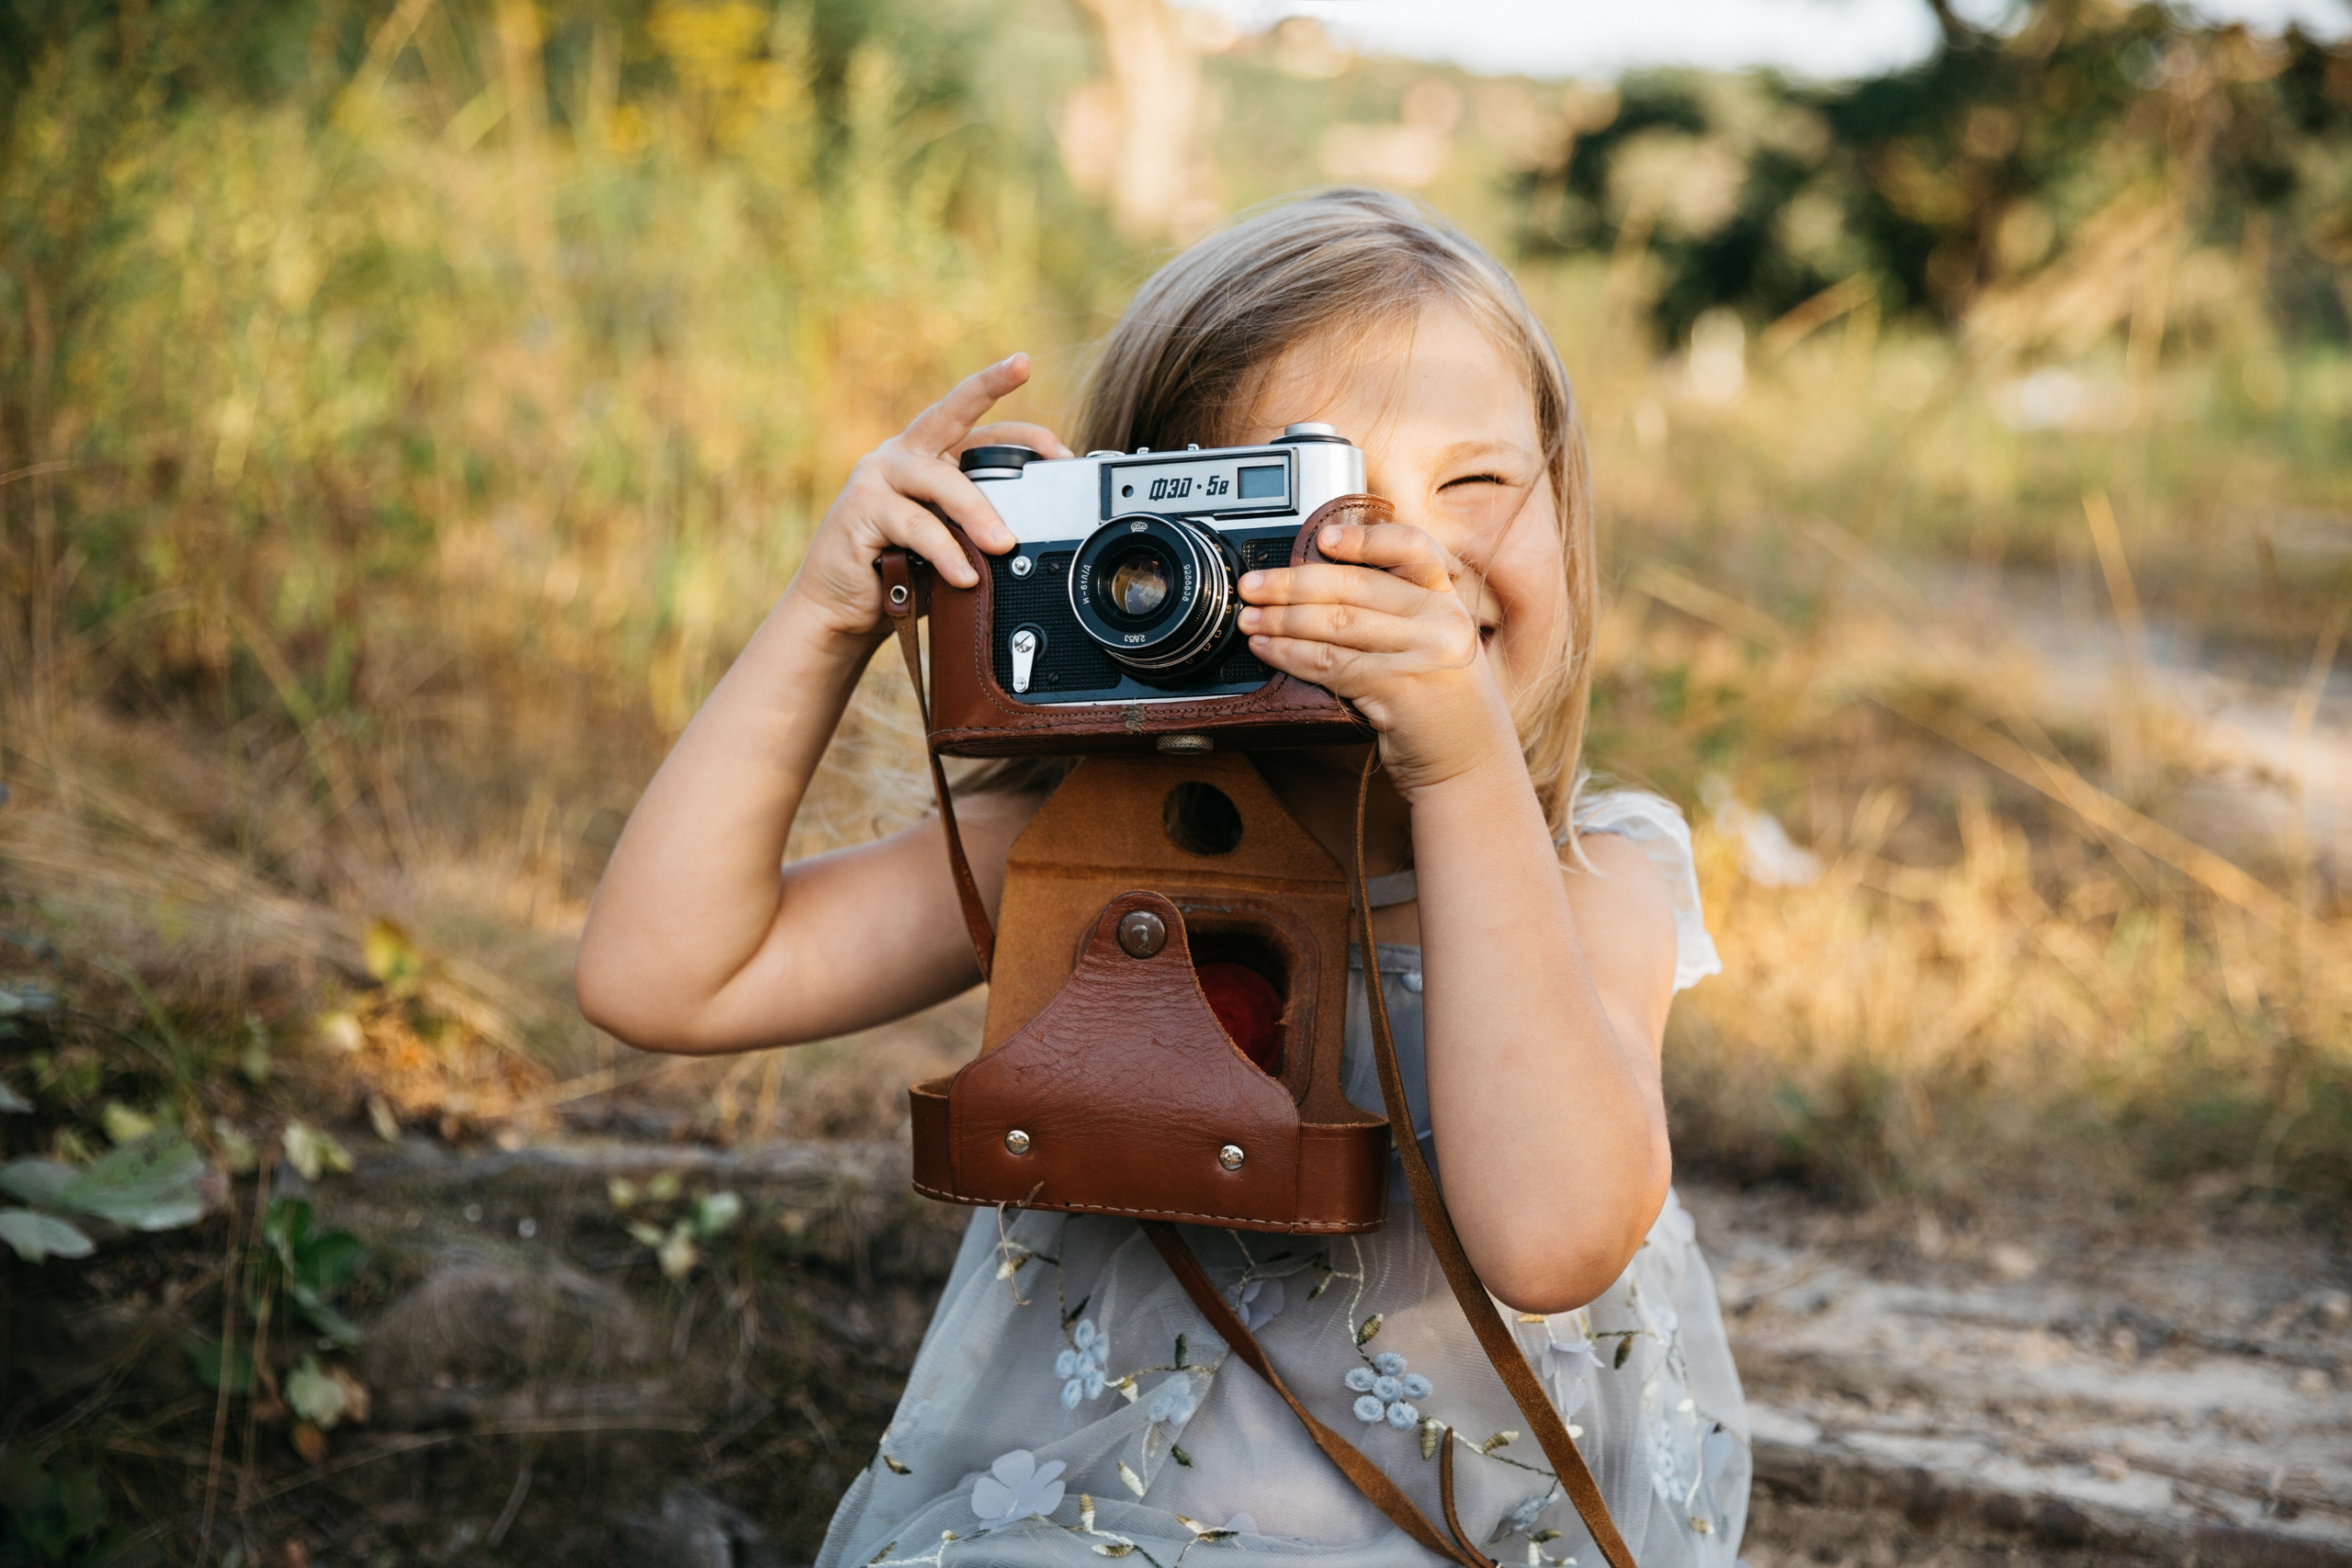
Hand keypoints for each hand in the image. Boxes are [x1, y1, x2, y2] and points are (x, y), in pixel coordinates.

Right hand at [783, 354, 1069, 644]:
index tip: (1047, 411)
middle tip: (1023, 368)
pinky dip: (945, 552)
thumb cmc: (896, 577)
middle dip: (988, 384)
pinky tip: (963, 576)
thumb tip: (1026, 537)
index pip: (974, 424)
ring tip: (1003, 544)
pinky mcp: (859, 508)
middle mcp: (902, 455)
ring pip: (939, 480)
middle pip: (950, 411)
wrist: (838, 611)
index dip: (1014, 419)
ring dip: (977, 512)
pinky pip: (915, 525)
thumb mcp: (949, 548)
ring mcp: (876, 477)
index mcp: (928, 458)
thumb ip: (976, 531)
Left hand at [1236, 520, 1514, 798]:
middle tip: (1253, 584)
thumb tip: (1323, 593)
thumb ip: (1402, 619)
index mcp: (1450, 603)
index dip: (1365, 538)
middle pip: (1356, 585)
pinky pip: (1329, 661)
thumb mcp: (1439, 651)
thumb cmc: (1445, 713)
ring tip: (1250, 618)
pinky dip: (1290, 653)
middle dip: (1293, 582)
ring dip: (1282, 618)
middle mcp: (1442, 620)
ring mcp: (1423, 651)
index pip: (1412, 548)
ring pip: (1336, 621)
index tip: (1322, 537)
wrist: (1471, 767)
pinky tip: (1267, 649)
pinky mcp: (1398, 685)